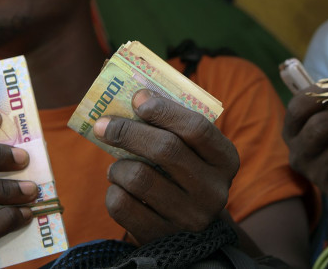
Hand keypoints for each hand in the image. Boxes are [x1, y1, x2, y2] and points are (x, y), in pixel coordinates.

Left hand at [93, 90, 239, 244]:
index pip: (196, 128)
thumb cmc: (184, 174)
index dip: (164, 110)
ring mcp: (190, 218)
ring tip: (117, 165)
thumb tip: (131, 90)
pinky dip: (113, 190)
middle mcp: (214, 191)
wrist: (191, 232)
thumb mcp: (191, 150)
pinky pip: (122, 205)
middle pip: (165, 149)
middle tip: (102, 124)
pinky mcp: (161, 238)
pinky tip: (120, 187)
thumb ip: (169, 122)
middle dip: (128, 131)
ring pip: (139, 178)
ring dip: (118, 166)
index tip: (137, 98)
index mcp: (225, 159)